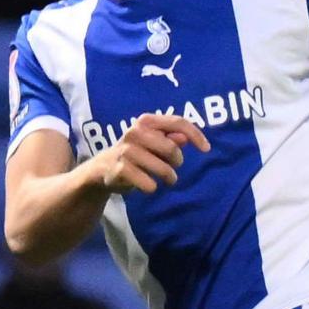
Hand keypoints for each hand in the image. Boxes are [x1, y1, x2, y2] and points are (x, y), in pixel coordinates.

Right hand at [86, 111, 205, 194]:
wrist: (101, 170)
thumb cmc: (135, 154)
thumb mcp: (153, 142)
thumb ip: (170, 137)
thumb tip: (185, 137)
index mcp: (145, 121)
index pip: (177, 122)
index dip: (196, 135)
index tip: (206, 149)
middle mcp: (134, 132)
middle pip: (172, 148)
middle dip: (177, 161)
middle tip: (174, 167)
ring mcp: (126, 151)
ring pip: (162, 169)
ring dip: (168, 177)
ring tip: (166, 179)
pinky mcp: (120, 170)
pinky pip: (148, 183)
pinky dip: (151, 187)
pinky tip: (148, 186)